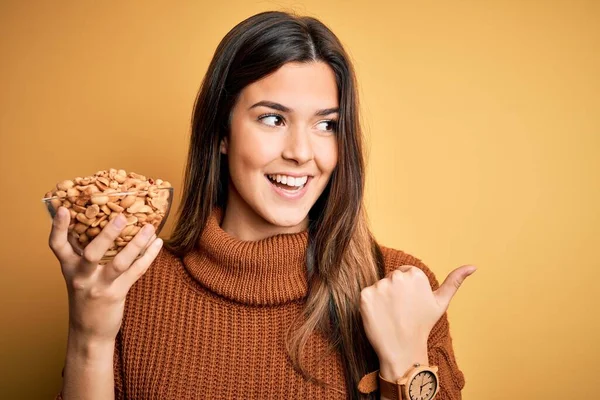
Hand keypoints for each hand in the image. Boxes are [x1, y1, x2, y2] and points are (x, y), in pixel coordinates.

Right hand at [49, 206, 162, 342]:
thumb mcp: (77, 275)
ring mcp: (100, 286)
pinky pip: (136, 271)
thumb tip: (95, 222)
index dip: (58, 227)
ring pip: (119, 262)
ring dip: (136, 243)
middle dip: (106, 234)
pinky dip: (148, 255)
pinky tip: (157, 243)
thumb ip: (81, 254)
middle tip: (121, 217)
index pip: (57, 246)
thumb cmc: (85, 297)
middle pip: (91, 253)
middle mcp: (82, 277)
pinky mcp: (117, 294)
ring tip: (149, 227)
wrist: (88, 333)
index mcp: (69, 268)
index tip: (63, 208)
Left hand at [359, 263, 475, 370]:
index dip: (406, 290)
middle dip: (394, 292)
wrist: (403, 350)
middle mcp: (397, 277)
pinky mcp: (365, 296)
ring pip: (378, 287)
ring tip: (391, 315)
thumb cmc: (422, 325)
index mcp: (415, 274)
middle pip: (391, 278)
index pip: (404, 273)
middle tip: (401, 311)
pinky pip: (365, 296)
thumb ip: (455, 281)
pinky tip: (379, 317)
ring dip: (381, 299)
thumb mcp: (441, 302)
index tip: (410, 304)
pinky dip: (369, 305)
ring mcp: (379, 286)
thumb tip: (473, 266)